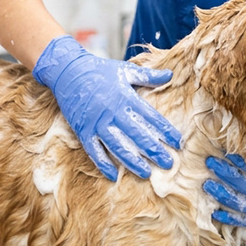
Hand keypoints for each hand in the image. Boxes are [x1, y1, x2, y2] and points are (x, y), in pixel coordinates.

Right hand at [33, 35, 181, 180]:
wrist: (67, 71)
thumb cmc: (99, 70)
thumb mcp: (125, 70)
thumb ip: (148, 76)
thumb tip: (170, 75)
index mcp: (125, 97)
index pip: (151, 117)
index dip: (165, 131)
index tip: (178, 143)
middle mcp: (112, 113)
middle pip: (137, 135)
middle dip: (154, 151)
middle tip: (168, 164)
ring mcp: (96, 124)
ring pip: (117, 146)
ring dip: (132, 161)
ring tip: (146, 173)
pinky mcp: (82, 131)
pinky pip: (94, 151)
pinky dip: (103, 163)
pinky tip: (113, 175)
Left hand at [203, 153, 245, 226]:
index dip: (239, 162)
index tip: (225, 152)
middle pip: (244, 186)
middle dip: (225, 174)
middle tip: (209, 162)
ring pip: (241, 205)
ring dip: (222, 195)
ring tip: (206, 184)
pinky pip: (243, 221)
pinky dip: (229, 218)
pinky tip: (215, 213)